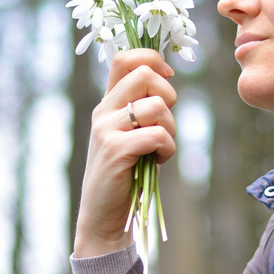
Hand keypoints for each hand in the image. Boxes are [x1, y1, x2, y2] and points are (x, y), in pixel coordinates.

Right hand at [73, 48, 176, 257]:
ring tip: (160, 147)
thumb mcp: (134, 132)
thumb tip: (166, 74)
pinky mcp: (115, 150)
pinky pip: (158, 134)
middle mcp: (103, 110)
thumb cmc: (128, 172)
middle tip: (163, 123)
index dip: (152, 59)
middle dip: (168, 96)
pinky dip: (167, 148)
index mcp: (108, 102)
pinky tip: (158, 160)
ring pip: (156, 106)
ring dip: (170, 128)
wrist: (104, 215)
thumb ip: (143, 105)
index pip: (124, 58)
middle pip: (145, 74)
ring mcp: (106, 129)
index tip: (167, 79)